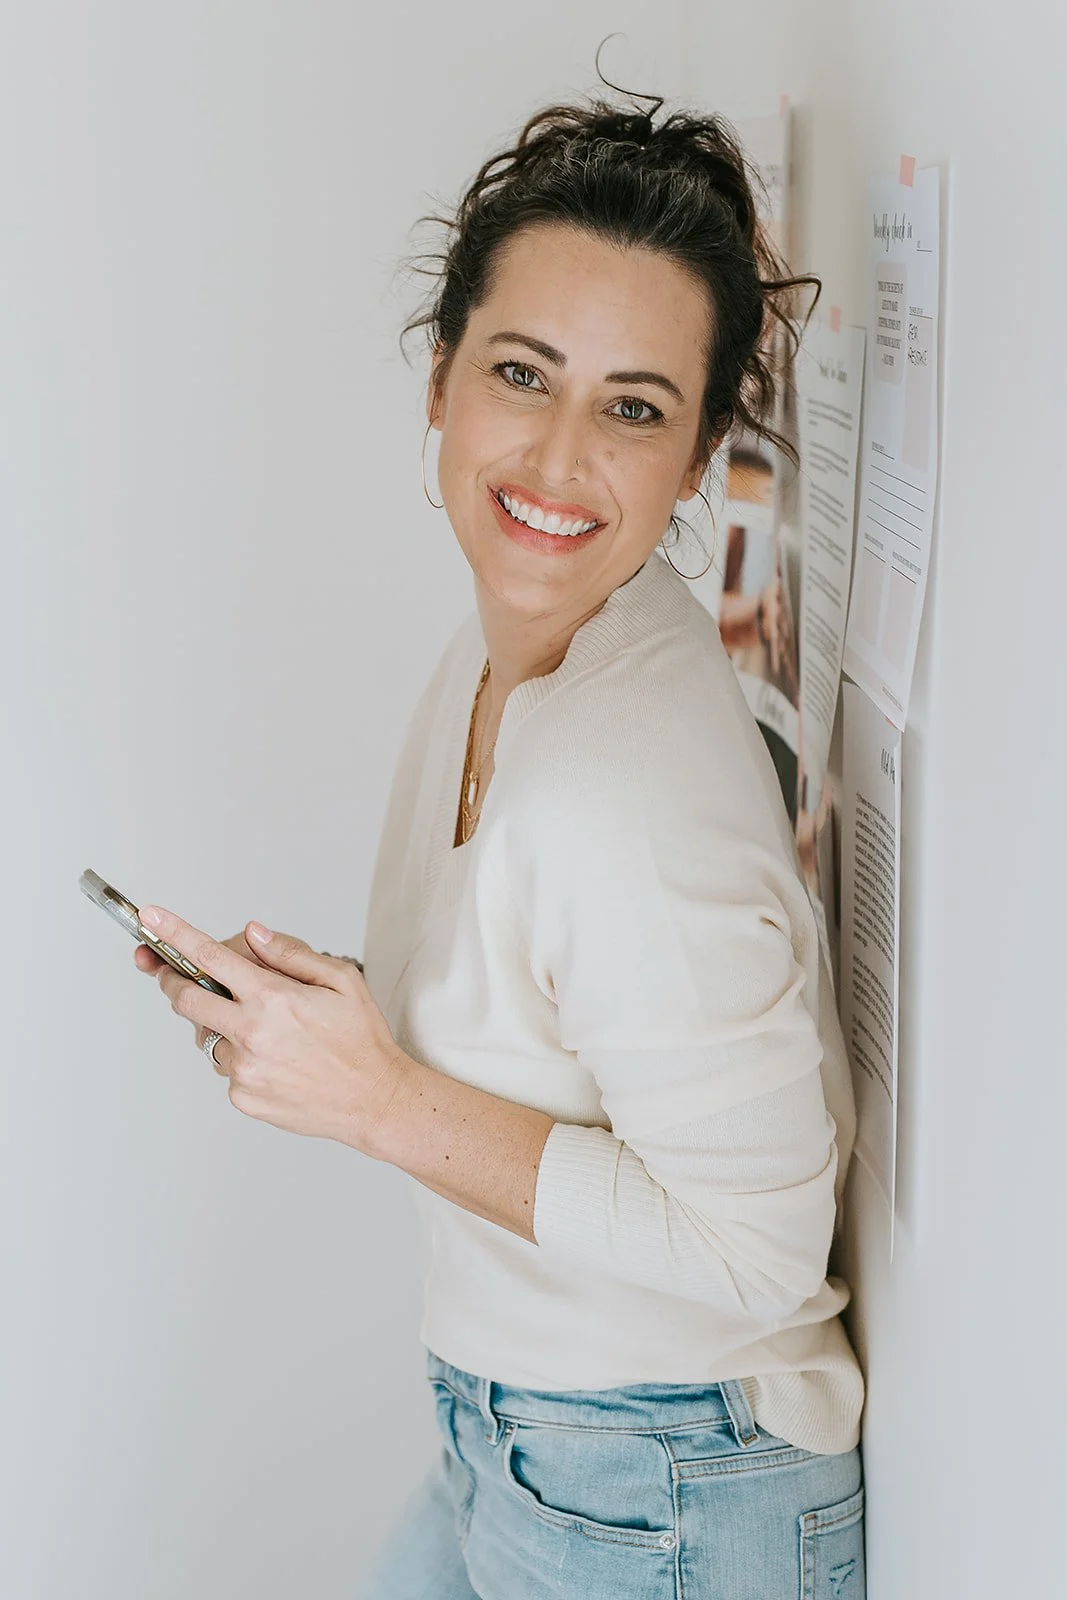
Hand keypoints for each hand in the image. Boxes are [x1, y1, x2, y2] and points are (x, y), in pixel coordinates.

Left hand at [135, 907, 406, 1154]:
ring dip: (220, 1023)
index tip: (150, 918)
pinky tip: (275, 1058)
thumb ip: (291, 954)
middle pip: (186, 998)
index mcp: (273, 998)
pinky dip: (239, 1056)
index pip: (210, 957)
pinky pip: (225, 1067)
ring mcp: (243, 1070)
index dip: (174, 934)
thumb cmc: (363, 1039)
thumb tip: (252, 934)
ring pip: (206, 1035)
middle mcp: (251, 1034)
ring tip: (266, 1030)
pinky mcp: (243, 1097)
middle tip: (180, 974)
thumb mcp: (342, 981)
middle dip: (175, 980)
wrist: (374, 1100)